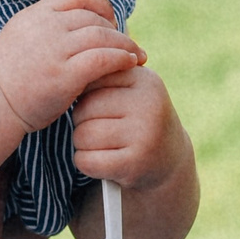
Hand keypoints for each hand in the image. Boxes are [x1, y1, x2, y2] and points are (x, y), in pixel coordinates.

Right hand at [0, 0, 141, 132]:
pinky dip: (121, 58)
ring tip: (135, 54)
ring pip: (102, 35)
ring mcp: (54, 50)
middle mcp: (44, 27)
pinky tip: (130, 63)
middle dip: (115, 28)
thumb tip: (76, 23)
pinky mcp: (64, 75)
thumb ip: (44, 28)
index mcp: (32, 15)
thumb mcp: (19, 39)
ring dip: (125, 43)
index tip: (109, 18)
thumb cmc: (7, 80)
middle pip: (93, 16)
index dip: (98, 3)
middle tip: (126, 42)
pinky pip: (103, 58)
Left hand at [71, 64, 188, 189]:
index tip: (100, 105)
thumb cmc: (138, 118)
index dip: (85, 95)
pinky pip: (87, 161)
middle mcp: (148, 105)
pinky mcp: (134, 164)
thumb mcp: (131, 89)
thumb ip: (105, 74)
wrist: (169, 158)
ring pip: (82, 136)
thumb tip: (70, 74)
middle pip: (84, 109)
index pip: (91, 79)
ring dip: (82, 144)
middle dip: (81, 121)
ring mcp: (144, 136)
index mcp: (145, 80)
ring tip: (100, 144)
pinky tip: (100, 161)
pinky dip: (85, 163)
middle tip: (99, 128)